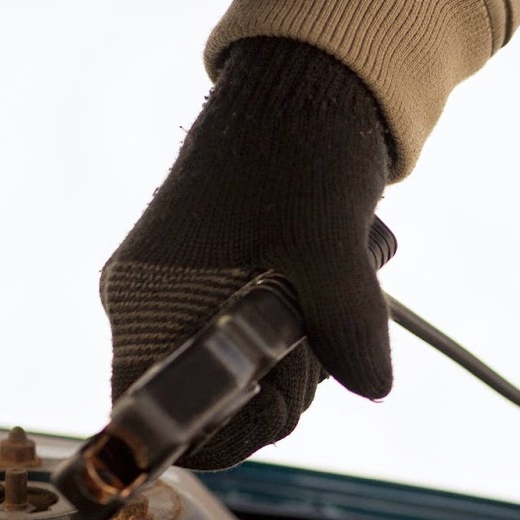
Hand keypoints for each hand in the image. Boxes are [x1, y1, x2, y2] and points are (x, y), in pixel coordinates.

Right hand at [100, 37, 391, 469]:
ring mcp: (198, 303)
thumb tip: (372, 386)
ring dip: (319, 350)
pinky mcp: (238, 295)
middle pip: (222, 410)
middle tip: (325, 326)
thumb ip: (349, 320)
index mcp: (148, 300)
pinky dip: (324, 327)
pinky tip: (342, 275)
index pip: (154, 417)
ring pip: (264, 382)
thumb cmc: (303, 151)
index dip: (223, 428)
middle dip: (291, 383)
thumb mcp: (332, 241)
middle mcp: (160, 308)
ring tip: (339, 280)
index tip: (279, 390)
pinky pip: (284, 349)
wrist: (315, 90)